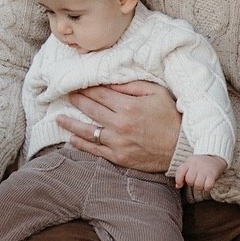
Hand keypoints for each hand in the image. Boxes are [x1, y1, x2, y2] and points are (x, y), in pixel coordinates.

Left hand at [64, 81, 181, 171]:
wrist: (180, 148)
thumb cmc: (170, 117)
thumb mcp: (156, 93)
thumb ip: (132, 86)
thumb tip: (110, 83)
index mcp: (128, 106)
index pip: (100, 93)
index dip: (86, 88)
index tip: (76, 83)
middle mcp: (120, 124)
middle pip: (91, 109)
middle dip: (77, 100)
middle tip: (66, 95)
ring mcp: (117, 143)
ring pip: (87, 131)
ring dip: (71, 124)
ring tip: (59, 118)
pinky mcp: (119, 157)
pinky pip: (95, 150)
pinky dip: (81, 145)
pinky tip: (72, 139)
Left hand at [175, 153, 226, 196]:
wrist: (215, 156)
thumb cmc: (199, 163)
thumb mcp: (189, 164)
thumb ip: (181, 174)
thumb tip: (178, 186)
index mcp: (189, 162)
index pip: (180, 173)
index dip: (179, 180)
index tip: (180, 184)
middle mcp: (196, 165)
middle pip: (189, 181)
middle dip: (192, 184)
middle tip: (196, 180)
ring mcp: (204, 170)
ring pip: (198, 185)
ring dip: (200, 187)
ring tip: (202, 183)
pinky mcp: (212, 175)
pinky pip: (207, 186)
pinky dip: (207, 188)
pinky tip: (207, 184)